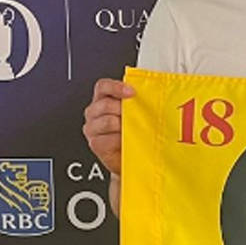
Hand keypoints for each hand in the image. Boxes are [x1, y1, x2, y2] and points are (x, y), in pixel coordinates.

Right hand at [82, 78, 133, 214]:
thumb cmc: (135, 132)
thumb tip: (153, 94)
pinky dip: (118, 139)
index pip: (103, 86)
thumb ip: (137, 102)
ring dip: (123, 125)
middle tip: (137, 116)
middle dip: (124, 109)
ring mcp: (92, 128)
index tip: (132, 92)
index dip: (116, 87)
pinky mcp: (95, 143)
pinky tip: (126, 141)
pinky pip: (106, 138)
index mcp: (103, 99)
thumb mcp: (137, 113)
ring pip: (107, 120)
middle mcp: (94, 112)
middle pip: (105, 104)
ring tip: (132, 130)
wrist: (132, 157)